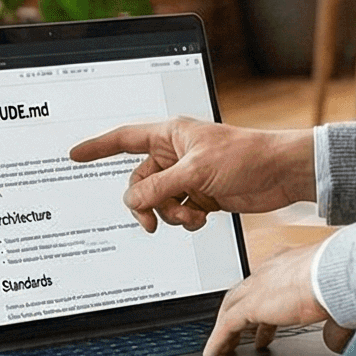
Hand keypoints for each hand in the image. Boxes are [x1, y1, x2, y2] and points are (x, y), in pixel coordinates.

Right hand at [67, 118, 316, 230]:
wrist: (280, 174)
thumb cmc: (246, 156)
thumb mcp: (196, 172)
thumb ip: (160, 187)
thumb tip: (134, 201)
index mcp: (170, 135)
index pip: (124, 138)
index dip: (98, 147)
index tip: (75, 154)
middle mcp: (175, 154)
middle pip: (140, 181)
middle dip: (146, 203)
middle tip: (153, 220)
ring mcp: (187, 176)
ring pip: (157, 201)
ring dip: (170, 214)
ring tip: (191, 218)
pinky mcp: (200, 195)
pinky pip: (176, 211)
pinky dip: (184, 220)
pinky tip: (202, 219)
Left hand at [204, 245, 353, 355]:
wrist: (336, 273)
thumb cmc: (342, 280)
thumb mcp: (338, 305)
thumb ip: (333, 326)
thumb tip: (333, 343)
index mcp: (292, 264)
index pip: (269, 283)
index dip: (264, 302)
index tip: (264, 320)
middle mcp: (271, 270)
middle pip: (244, 293)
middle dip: (239, 314)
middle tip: (237, 334)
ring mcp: (258, 286)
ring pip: (231, 307)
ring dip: (225, 328)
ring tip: (221, 347)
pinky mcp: (250, 305)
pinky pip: (227, 325)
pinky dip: (218, 340)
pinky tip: (213, 354)